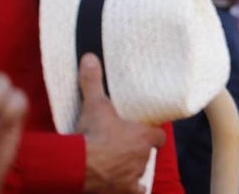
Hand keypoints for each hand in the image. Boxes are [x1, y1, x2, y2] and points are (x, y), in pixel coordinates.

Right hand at [77, 54, 164, 193]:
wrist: (80, 164)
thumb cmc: (92, 133)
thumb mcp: (95, 104)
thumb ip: (93, 82)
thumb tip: (90, 57)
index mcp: (142, 137)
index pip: (158, 137)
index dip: (151, 135)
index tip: (144, 134)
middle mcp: (142, 157)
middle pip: (145, 154)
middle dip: (136, 152)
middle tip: (122, 148)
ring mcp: (133, 175)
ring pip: (139, 172)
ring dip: (131, 169)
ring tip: (118, 166)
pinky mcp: (122, 190)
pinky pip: (135, 192)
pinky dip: (131, 191)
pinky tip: (125, 189)